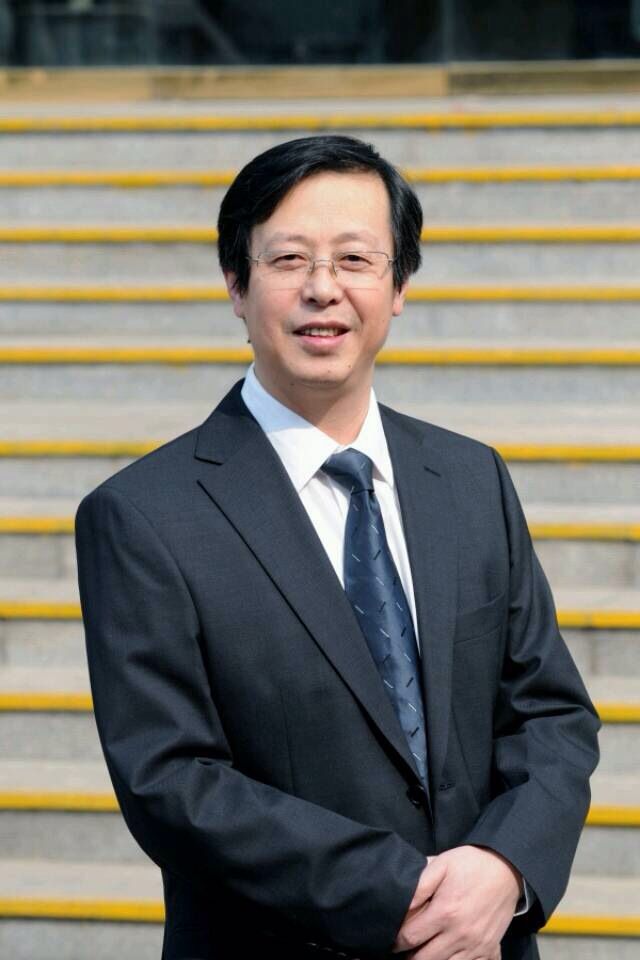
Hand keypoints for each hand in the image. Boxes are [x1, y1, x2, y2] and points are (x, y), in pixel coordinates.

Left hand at [392, 845, 521, 958]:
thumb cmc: (470, 864)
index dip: (397, 941)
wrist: (506, 869)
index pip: (410, 938)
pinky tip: (448, 955)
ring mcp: (476, 945)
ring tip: (425, 951)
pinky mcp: (489, 950)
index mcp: (445, 912)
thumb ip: (419, 886)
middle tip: (407, 948)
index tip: (394, 939)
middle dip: (411, 956)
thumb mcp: (441, 864)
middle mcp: (460, 934)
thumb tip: (401, 906)